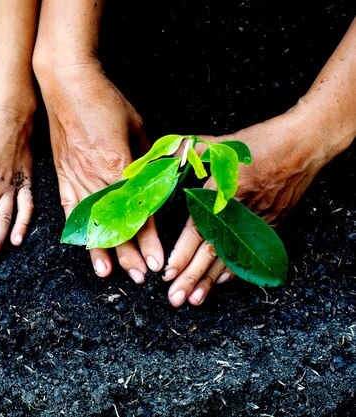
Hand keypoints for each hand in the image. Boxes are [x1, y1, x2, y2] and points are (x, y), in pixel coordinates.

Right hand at [38, 62, 163, 282]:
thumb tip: (162, 181)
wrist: (67, 85)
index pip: (136, 211)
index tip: (157, 259)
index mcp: (117, 164)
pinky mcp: (63, 176)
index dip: (148, 239)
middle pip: (114, 224)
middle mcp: (95, 177)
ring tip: (110, 274)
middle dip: (128, 254)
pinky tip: (84, 247)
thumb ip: (149, 159)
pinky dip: (78, 230)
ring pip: (92, 222)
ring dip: (102, 250)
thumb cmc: (105, 102)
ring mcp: (75, 178)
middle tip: (141, 276)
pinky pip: (71, 209)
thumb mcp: (138, 127)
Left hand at [164, 111, 338, 305]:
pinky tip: (221, 282)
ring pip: (230, 257)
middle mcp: (239, 213)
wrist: (304, 146)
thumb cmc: (261, 143)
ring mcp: (257, 223)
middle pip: (211, 251)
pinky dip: (235, 268)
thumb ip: (191, 150)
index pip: (198, 230)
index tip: (168, 272)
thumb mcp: (223, 144)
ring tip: (195, 300)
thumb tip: (167, 152)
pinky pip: (250, 253)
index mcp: (223, 194)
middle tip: (175, 298)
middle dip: (191, 277)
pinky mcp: (271, 226)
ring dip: (210, 280)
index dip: (182, 253)